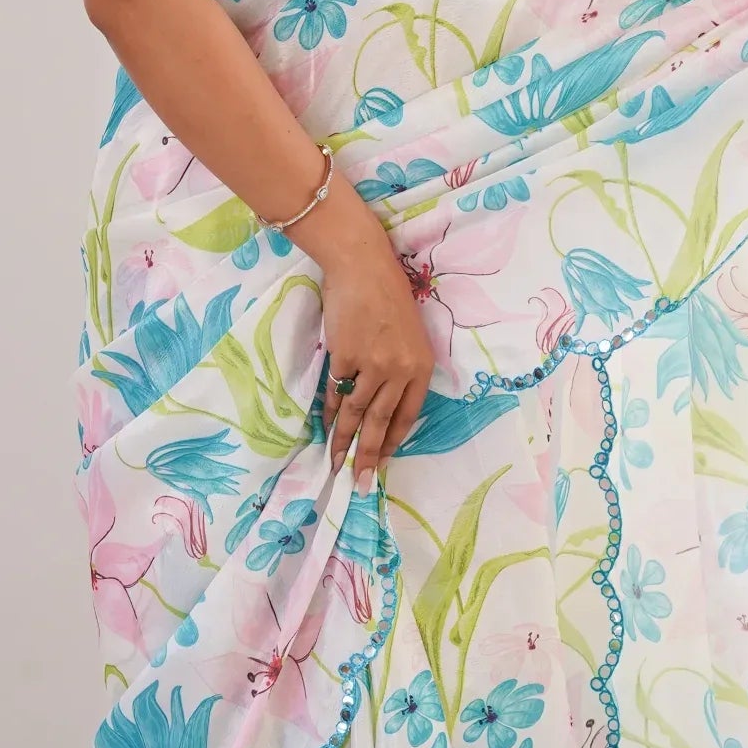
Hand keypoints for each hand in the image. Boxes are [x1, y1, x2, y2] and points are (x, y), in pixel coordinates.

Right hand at [307, 200, 435, 488]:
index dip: (392, 442)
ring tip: (336, 464)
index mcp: (421, 366)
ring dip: (343, 441)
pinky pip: (335, 393)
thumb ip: (400, 367)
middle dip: (368, 455)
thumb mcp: (406, 334)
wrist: (363, 265)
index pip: (408, 415)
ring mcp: (372, 365)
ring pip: (356, 413)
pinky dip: (329, 412)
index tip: (381, 461)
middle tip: (358, 482)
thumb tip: (380, 401)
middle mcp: (401, 370)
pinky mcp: (346, 357)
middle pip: (381, 422)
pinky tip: (325, 427)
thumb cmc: (386, 295)